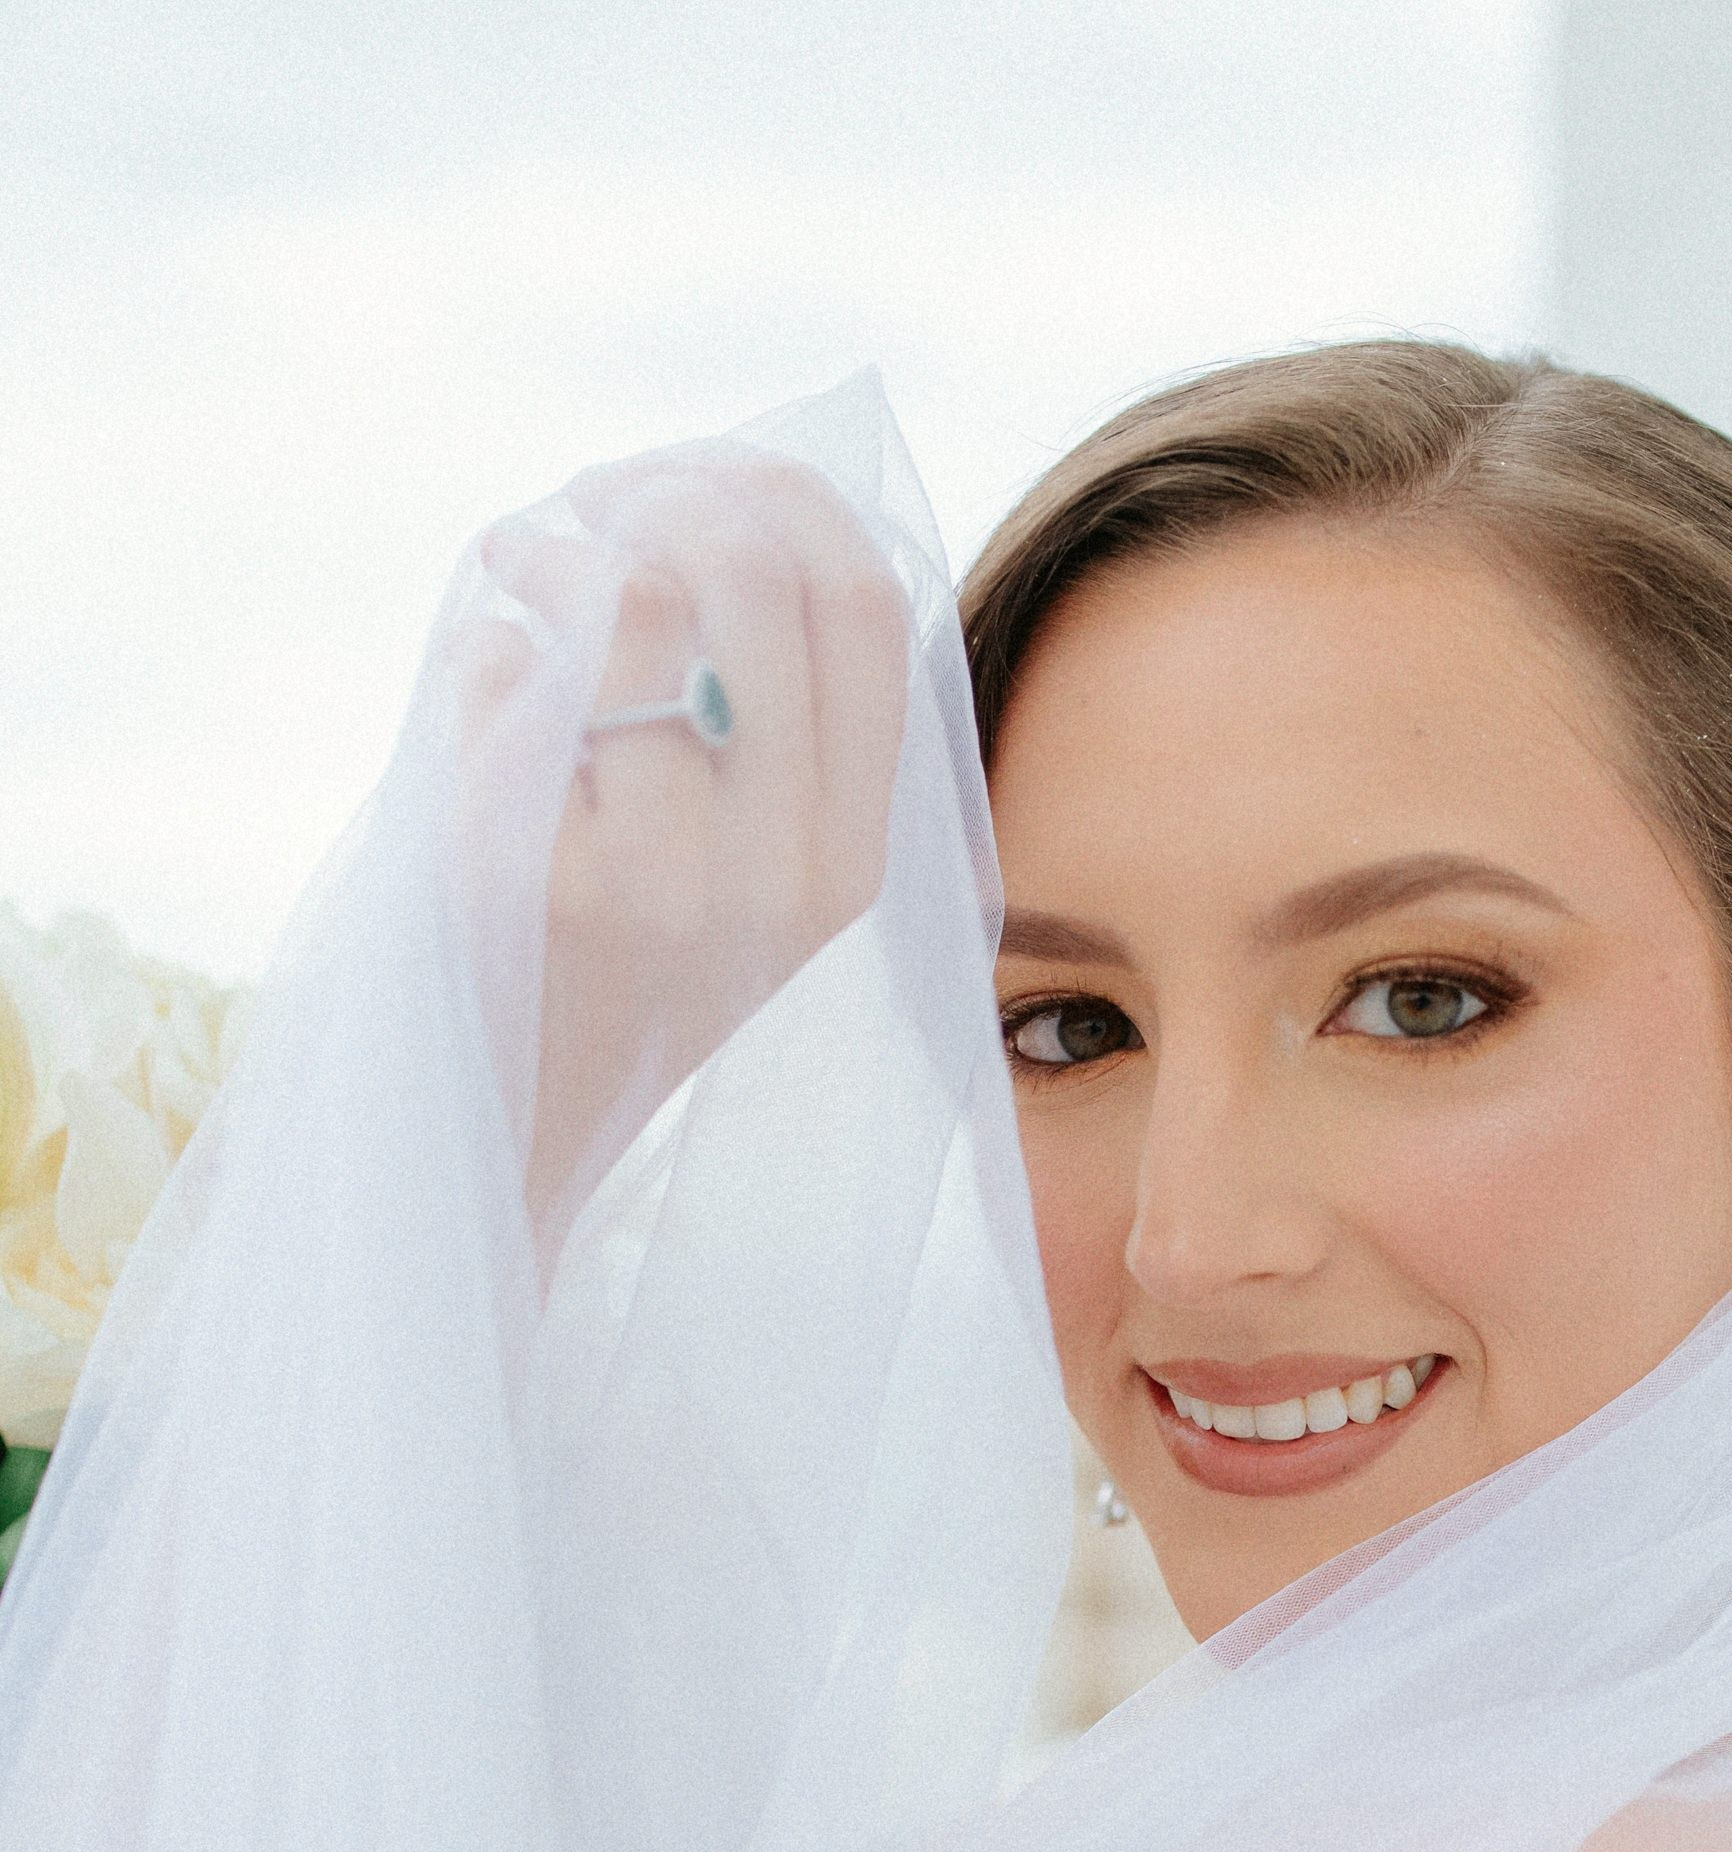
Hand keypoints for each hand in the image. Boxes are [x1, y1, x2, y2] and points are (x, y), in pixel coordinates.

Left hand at [473, 450, 911, 1248]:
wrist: (518, 1117)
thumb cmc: (624, 956)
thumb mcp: (751, 864)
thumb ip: (777, 720)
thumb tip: (743, 492)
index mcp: (853, 859)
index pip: (871, 605)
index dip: (788, 493)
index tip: (710, 475)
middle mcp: (778, 876)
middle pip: (756, 574)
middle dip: (663, 489)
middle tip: (592, 501)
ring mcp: (659, 880)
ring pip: (631, 601)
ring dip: (557, 546)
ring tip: (519, 563)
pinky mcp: (533, 877)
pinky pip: (511, 670)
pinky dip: (482, 652)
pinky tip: (481, 695)